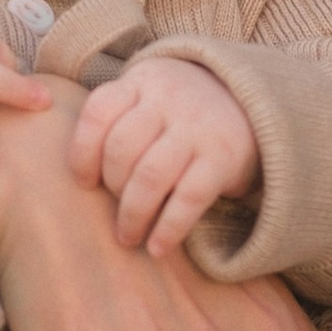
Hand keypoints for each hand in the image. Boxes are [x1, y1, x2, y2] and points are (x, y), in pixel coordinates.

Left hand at [70, 55, 259, 254]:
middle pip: (122, 148)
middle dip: (112, 187)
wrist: (253, 101)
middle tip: (115, 209)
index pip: (99, 111)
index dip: (83, 152)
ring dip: (133, 215)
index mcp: (142, 82)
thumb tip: (78, 177)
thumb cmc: (181, 111)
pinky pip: (189, 198)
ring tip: (128, 236)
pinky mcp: (223, 158)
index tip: (84, 182)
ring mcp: (198, 128)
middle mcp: (169, 100)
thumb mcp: (149, 95)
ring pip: (151, 176)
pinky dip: (169, 228)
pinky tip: (157, 248)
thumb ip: (116, 119)